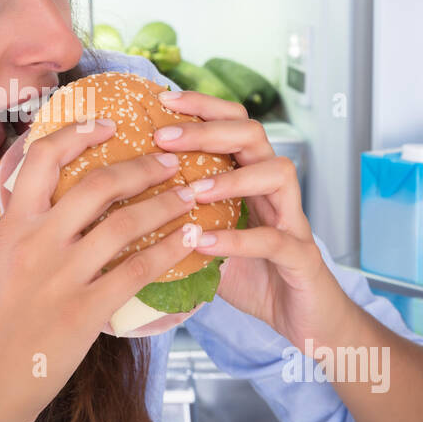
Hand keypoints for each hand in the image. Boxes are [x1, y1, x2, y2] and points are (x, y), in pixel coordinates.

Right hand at [0, 118, 199, 421]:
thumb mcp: (4, 263)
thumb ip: (34, 231)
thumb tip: (70, 203)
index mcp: (14, 225)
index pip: (45, 157)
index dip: (80, 132)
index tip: (110, 123)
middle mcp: (36, 242)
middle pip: (98, 184)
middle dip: (143, 166)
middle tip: (171, 159)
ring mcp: (60, 276)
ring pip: (125, 223)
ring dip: (166, 203)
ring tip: (191, 193)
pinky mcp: (84, 310)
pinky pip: (138, 269)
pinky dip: (170, 248)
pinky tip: (191, 239)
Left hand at [153, 90, 355, 350]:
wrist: (303, 320)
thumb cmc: (253, 276)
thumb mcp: (207, 242)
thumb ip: (177, 222)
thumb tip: (119, 211)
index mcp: (251, 178)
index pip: (233, 124)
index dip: (202, 107)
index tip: (162, 100)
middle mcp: (275, 190)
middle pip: (253, 135)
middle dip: (208, 130)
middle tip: (164, 137)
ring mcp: (293, 220)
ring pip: (277, 173)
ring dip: (232, 177)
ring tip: (192, 189)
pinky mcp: (301, 257)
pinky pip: (274, 239)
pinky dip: (238, 239)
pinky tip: (204, 242)